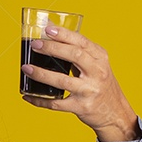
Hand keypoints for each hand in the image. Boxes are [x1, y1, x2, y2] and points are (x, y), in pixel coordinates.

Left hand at [20, 24, 141, 141]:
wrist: (115, 112)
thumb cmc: (101, 84)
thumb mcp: (96, 65)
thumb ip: (78, 51)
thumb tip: (50, 30)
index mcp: (100, 58)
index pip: (82, 42)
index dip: (64, 34)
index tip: (48, 29)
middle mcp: (97, 73)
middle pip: (74, 56)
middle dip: (52, 48)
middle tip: (35, 44)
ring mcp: (89, 91)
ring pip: (62, 80)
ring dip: (41, 74)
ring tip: (26, 68)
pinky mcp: (81, 107)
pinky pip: (56, 104)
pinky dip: (40, 100)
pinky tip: (28, 95)